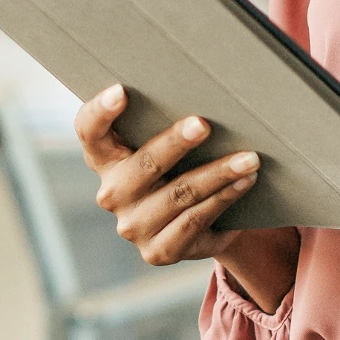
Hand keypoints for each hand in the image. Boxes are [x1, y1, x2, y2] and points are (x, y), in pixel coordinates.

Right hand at [73, 84, 298, 309]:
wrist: (194, 224)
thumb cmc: (179, 167)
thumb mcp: (163, 145)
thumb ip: (162, 122)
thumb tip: (206, 88)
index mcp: (104, 158)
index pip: (90, 131)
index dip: (101, 112)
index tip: (121, 90)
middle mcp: (112, 193)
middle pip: (144, 164)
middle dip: (176, 143)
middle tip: (204, 124)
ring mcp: (133, 226)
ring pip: (180, 194)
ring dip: (218, 173)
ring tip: (249, 158)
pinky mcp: (158, 251)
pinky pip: (195, 220)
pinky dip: (224, 198)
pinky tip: (245, 182)